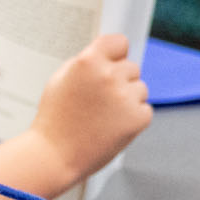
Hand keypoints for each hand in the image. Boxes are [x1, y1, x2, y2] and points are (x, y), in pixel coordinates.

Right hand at [28, 34, 150, 188]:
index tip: (111, 64)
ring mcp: (126, 97)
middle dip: (119, 81)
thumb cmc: (55, 120)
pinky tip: (112, 127)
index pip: (119, 42)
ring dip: (127, 99)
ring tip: (103, 116)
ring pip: (140, 88)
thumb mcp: (62, 79)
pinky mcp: (138, 117)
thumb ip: (88, 62)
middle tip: (98, 101)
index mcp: (88, 61)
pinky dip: (133, 118)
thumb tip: (110, 54)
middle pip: (131, 67)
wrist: (54, 156)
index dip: (115, 54)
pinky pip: (144, 109)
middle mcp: (109, 76)